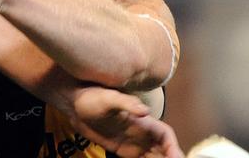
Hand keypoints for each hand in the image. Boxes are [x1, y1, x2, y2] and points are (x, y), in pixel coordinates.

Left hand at [63, 85, 183, 157]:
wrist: (74, 104)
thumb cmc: (92, 96)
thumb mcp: (109, 97)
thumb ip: (127, 103)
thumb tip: (145, 111)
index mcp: (143, 121)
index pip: (166, 135)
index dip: (173, 148)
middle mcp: (141, 133)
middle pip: (163, 150)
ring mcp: (133, 143)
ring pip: (153, 157)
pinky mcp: (122, 151)